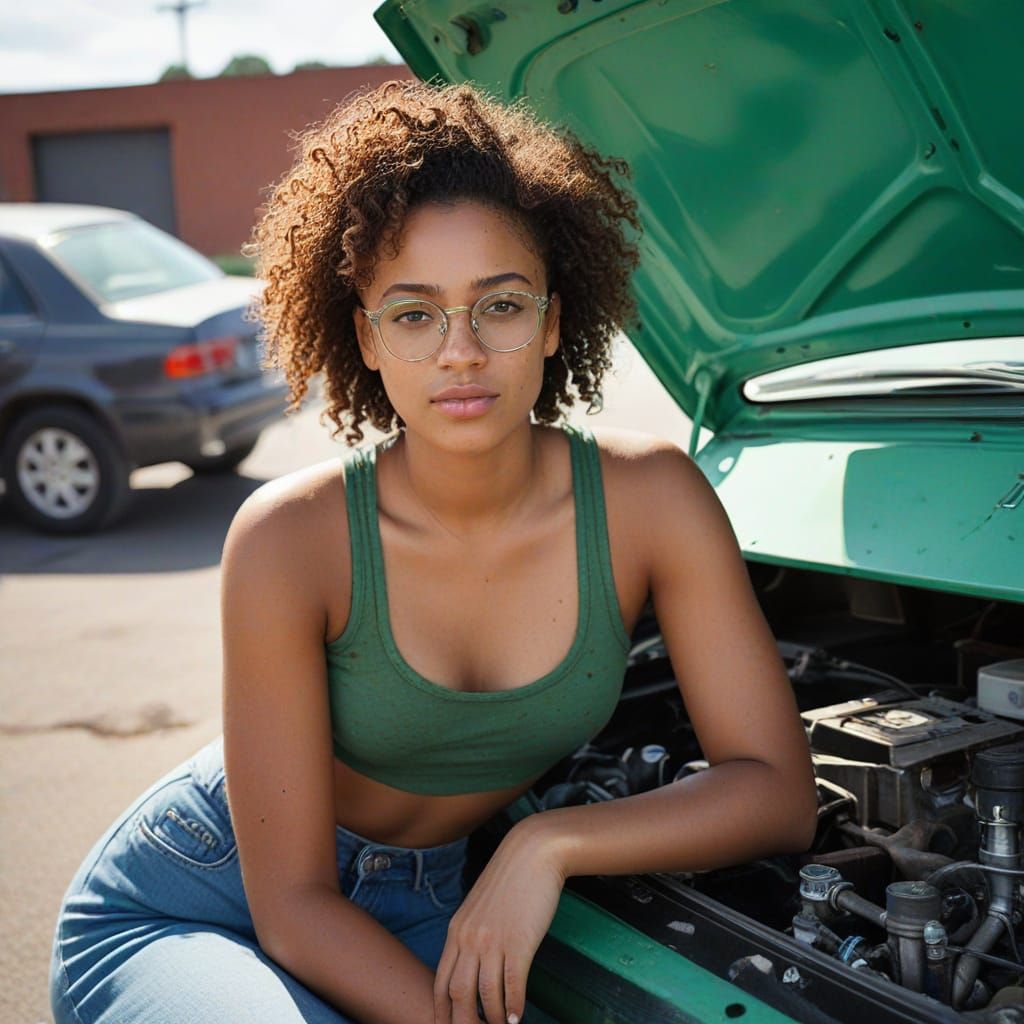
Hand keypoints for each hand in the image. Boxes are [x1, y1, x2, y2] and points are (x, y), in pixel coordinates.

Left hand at [433, 818, 565, 1023]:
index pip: (440, 981)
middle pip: (458, 995)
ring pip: (485, 994)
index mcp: (457, 930)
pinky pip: (512, 985)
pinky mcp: (518, 941)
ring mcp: (493, 940)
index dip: (441, 1011)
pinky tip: (517, 1017)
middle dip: (464, 1022)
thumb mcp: (480, 907)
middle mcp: (469, 938)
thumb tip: (475, 965)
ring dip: (493, 1018)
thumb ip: (473, 934)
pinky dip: (513, 1006)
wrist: (532, 853)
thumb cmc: (511, 879)